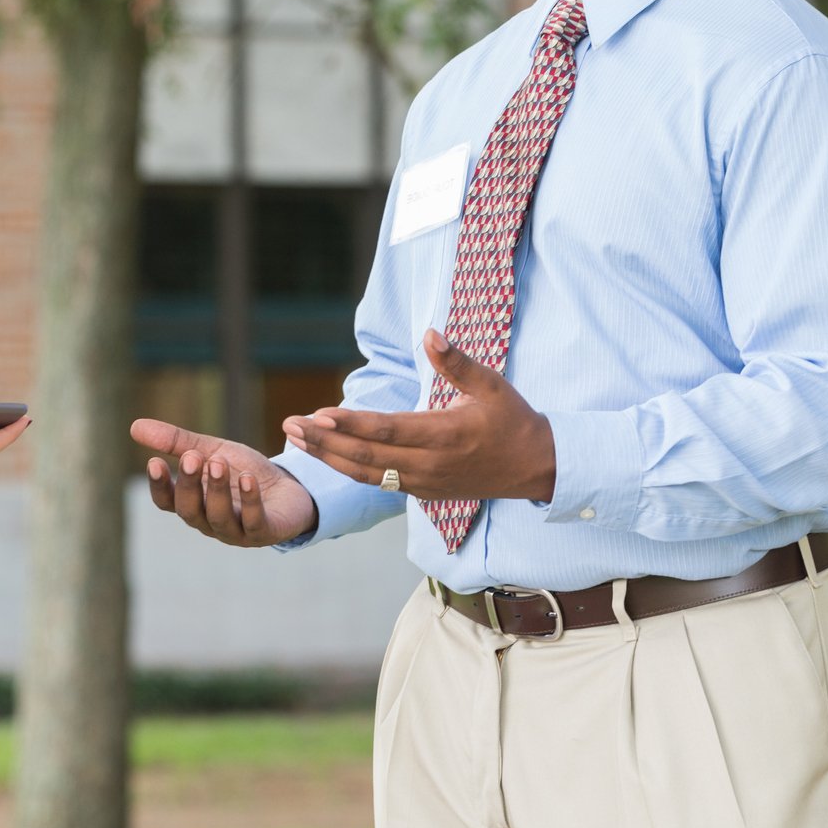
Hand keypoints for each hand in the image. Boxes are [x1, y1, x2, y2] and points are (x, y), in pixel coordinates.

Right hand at [130, 418, 316, 547]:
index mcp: (193, 503)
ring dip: (216, 490)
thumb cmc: (243, 472)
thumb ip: (177, 442)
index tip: (154, 461)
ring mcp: (236, 532)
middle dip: (189, 484)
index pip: (167, 502)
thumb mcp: (211, 450)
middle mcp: (209, 522)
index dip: (159, 485)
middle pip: (190, 511)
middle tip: (192, 457)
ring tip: (218, 462)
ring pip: (219, 518)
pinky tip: (247, 479)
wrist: (290, 487)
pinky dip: (249, 501)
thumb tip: (134, 426)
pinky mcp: (264, 533)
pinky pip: (253, 522)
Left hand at [281, 330, 555, 502]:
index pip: (388, 430)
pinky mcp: (422, 493)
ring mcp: (424, 483)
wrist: (537, 468)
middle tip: (290, 425)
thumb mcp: (492, 386)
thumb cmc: (513, 420)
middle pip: (366, 456)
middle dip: (325, 442)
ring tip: (297, 439)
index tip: (320, 414)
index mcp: (445, 435)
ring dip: (328, 457)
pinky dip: (348, 469)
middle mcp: (430, 464)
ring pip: (366, 474)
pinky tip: (326, 455)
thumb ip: (457, 363)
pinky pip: (378, 483)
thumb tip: (430, 334)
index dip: (352, 424)